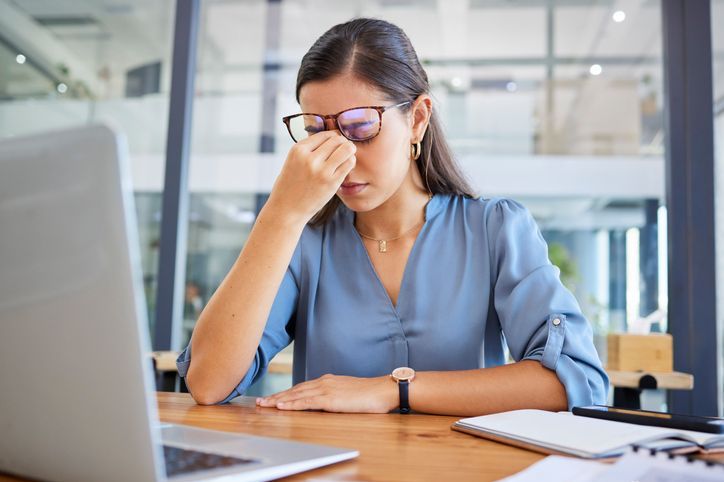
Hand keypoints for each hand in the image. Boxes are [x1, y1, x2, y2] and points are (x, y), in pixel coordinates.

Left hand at [256, 374, 398, 413]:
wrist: (383, 390)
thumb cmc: (370, 394)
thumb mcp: (347, 393)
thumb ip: (334, 396)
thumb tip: (326, 402)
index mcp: (328, 381)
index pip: (301, 387)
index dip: (285, 393)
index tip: (273, 398)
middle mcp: (324, 382)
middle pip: (294, 389)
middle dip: (276, 396)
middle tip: (260, 401)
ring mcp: (326, 389)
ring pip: (296, 394)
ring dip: (278, 400)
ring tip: (264, 404)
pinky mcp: (329, 398)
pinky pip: (306, 401)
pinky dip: (291, 403)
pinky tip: (280, 406)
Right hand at [266, 131, 355, 223]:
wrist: (286, 210)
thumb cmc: (290, 186)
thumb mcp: (293, 161)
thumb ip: (308, 150)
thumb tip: (331, 137)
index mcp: (298, 150)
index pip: (324, 134)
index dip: (333, 137)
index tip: (335, 144)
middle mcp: (309, 158)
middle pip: (337, 139)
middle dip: (343, 143)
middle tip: (343, 150)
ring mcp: (321, 170)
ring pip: (346, 149)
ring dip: (350, 150)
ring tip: (347, 156)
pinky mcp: (331, 182)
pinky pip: (349, 164)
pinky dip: (351, 162)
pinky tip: (346, 166)